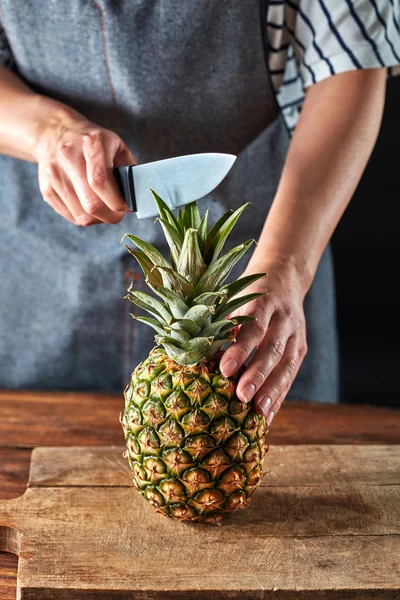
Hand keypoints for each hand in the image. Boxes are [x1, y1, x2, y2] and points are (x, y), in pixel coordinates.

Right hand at [34, 103, 135, 225]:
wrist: (54, 132)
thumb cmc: (93, 143)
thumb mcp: (116, 145)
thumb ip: (129, 170)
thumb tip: (135, 199)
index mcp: (91, 143)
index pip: (100, 181)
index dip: (116, 201)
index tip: (125, 206)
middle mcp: (68, 157)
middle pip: (91, 203)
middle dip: (111, 216)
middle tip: (118, 213)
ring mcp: (54, 174)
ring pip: (82, 215)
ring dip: (99, 219)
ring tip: (105, 209)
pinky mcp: (46, 189)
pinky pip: (71, 216)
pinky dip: (86, 218)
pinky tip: (90, 206)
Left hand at [219, 258, 307, 425]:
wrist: (284, 278)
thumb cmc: (248, 293)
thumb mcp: (234, 298)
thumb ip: (222, 323)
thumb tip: (199, 355)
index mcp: (263, 302)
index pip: (253, 328)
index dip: (240, 349)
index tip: (225, 370)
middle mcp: (284, 318)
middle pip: (273, 349)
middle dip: (258, 375)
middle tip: (242, 397)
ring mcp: (296, 334)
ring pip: (287, 364)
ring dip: (273, 390)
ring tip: (259, 413)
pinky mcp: (301, 348)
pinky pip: (291, 374)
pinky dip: (280, 396)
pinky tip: (268, 415)